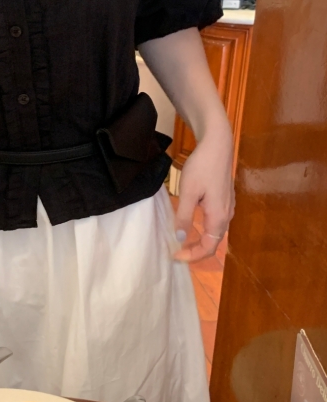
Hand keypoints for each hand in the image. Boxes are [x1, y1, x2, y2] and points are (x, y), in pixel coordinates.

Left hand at [174, 125, 234, 261]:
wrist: (217, 144)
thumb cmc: (202, 167)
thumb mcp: (188, 193)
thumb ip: (185, 217)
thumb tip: (181, 239)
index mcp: (219, 217)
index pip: (208, 247)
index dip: (192, 256)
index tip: (174, 256)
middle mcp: (226, 215)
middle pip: (212, 242)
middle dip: (195, 250)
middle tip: (176, 252)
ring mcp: (227, 207)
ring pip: (214, 232)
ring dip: (199, 240)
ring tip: (181, 242)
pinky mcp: (224, 199)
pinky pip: (214, 222)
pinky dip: (203, 230)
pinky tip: (191, 224)